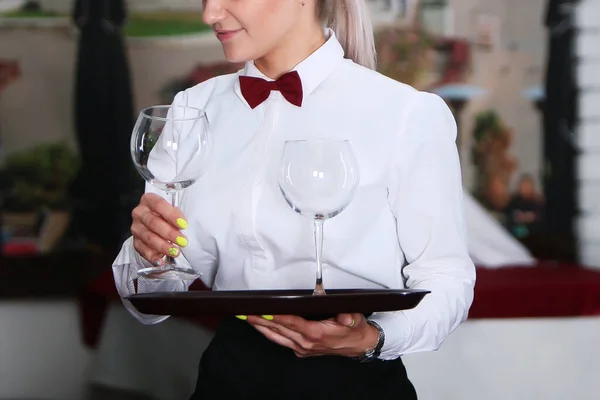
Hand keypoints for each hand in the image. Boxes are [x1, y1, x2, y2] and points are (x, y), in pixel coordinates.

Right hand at [131, 193, 188, 265]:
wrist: (156, 224)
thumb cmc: (167, 216)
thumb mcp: (173, 211)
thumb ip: (176, 215)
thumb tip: (181, 225)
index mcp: (148, 200)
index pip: (159, 205)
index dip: (172, 215)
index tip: (184, 225)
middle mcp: (139, 212)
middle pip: (153, 222)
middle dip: (169, 233)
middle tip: (183, 241)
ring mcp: (136, 227)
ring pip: (148, 237)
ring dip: (163, 246)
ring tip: (176, 251)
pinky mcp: (135, 241)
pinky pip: (142, 250)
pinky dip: (152, 257)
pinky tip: (161, 261)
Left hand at [245, 314, 378, 357]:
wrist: (358, 345)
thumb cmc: (353, 330)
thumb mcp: (354, 319)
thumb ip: (348, 316)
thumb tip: (344, 315)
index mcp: (316, 333)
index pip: (292, 322)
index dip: (277, 316)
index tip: (265, 311)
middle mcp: (306, 342)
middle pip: (279, 329)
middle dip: (262, 320)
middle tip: (247, 312)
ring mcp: (302, 348)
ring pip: (277, 337)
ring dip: (262, 328)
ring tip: (249, 319)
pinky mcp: (301, 350)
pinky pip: (281, 341)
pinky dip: (270, 334)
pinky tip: (263, 328)